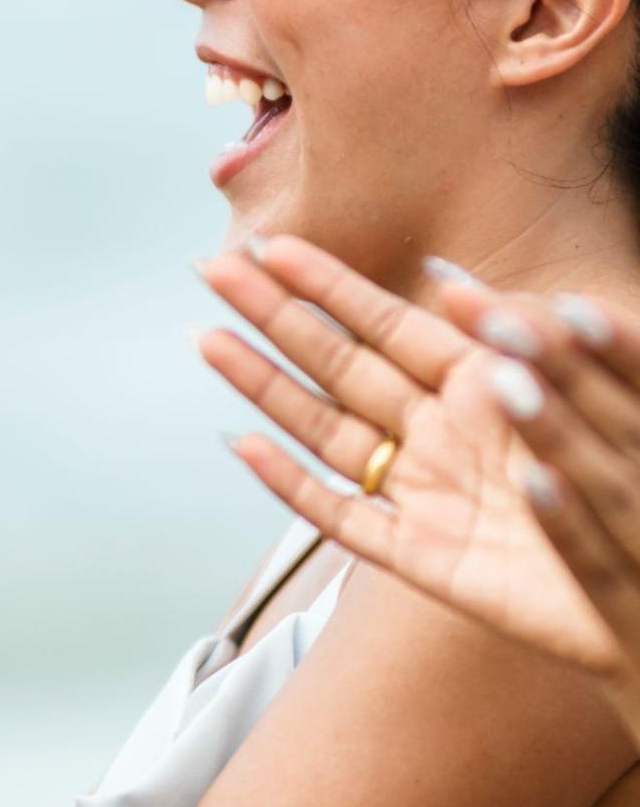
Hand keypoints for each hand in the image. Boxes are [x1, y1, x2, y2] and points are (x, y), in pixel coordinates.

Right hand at [195, 235, 622, 677]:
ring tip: (209, 340)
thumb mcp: (587, 382)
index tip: (271, 248)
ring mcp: (425, 495)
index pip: (387, 323)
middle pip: (339, 366)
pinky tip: (243, 446)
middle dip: (275, 318)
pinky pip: (343, 518)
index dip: (326, 286)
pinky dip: (291, 485)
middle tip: (213, 271)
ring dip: (264, 386)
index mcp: (482, 386)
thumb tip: (442, 276)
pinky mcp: (421, 558)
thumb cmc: (635, 472)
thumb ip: (520, 333)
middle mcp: (441, 435)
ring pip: (324, 430)